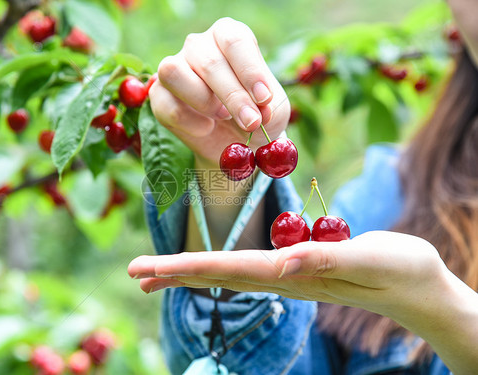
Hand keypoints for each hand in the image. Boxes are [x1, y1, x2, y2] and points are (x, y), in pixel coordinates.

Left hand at [129, 231, 446, 318]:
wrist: (420, 289)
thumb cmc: (403, 271)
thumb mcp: (371, 260)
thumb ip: (326, 260)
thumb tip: (281, 263)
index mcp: (294, 274)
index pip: (229, 269)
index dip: (186, 267)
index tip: (147, 268)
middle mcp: (284, 279)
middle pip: (218, 275)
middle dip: (173, 272)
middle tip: (133, 272)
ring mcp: (289, 278)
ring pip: (228, 274)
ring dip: (189, 272)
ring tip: (155, 274)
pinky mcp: (298, 271)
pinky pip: (247, 269)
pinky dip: (217, 266)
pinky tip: (208, 268)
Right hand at [148, 17, 289, 166]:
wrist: (235, 142)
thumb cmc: (255, 114)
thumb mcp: (271, 109)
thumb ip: (267, 105)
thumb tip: (259, 108)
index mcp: (228, 36)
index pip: (234, 41)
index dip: (249, 70)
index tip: (264, 98)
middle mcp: (198, 45)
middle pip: (209, 62)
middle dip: (234, 97)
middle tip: (252, 122)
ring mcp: (174, 67)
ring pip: (174, 72)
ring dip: (203, 100)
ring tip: (223, 117)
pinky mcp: (159, 95)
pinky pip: (167, 105)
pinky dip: (190, 122)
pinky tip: (206, 128)